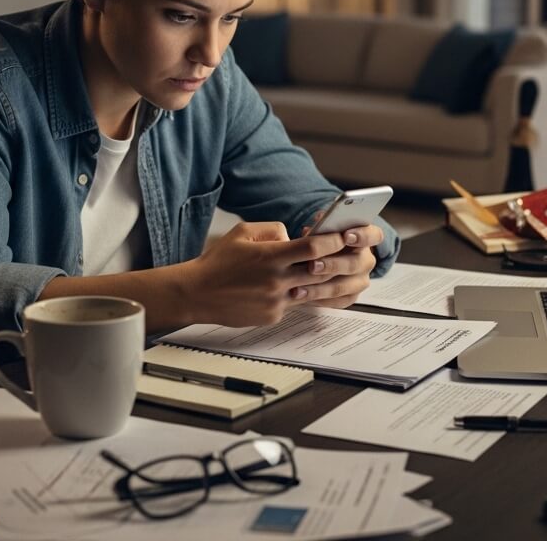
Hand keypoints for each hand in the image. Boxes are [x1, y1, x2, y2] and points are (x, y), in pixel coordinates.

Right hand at [182, 222, 347, 325]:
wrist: (197, 293)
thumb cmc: (217, 262)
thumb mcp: (242, 232)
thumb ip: (272, 230)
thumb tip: (293, 236)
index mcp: (270, 256)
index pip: (313, 248)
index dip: (333, 242)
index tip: (344, 237)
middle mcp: (276, 280)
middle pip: (320, 271)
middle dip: (337, 263)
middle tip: (349, 255)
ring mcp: (276, 301)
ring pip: (312, 291)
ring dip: (323, 282)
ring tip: (332, 273)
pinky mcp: (272, 316)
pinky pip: (294, 304)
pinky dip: (298, 295)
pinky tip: (296, 288)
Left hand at [289, 224, 383, 308]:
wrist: (314, 261)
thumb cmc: (319, 240)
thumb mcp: (319, 230)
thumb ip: (321, 228)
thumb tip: (315, 225)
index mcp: (365, 238)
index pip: (374, 235)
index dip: (362, 236)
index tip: (345, 236)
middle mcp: (366, 260)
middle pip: (355, 263)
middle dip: (333, 265)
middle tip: (313, 265)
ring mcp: (360, 280)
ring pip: (344, 286)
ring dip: (320, 288)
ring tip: (299, 287)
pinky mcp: (351, 297)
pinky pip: (337, 301)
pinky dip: (319, 299)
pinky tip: (302, 296)